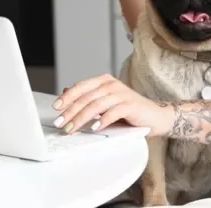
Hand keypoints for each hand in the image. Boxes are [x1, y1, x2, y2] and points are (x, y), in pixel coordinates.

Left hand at [51, 74, 172, 136]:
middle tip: (60, 123)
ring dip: (82, 118)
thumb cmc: (127, 111)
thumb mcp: (103, 104)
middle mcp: (113, 84)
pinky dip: (102, 120)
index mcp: (104, 81)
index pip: (81, 86)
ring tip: (72, 129)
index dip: (68, 97)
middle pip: (87, 97)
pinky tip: (94, 128)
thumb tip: (65, 93)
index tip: (55, 108)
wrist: (154, 116)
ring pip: (97, 104)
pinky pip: (113, 112)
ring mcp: (123, 94)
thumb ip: (87, 98)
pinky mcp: (131, 105)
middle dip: (71, 111)